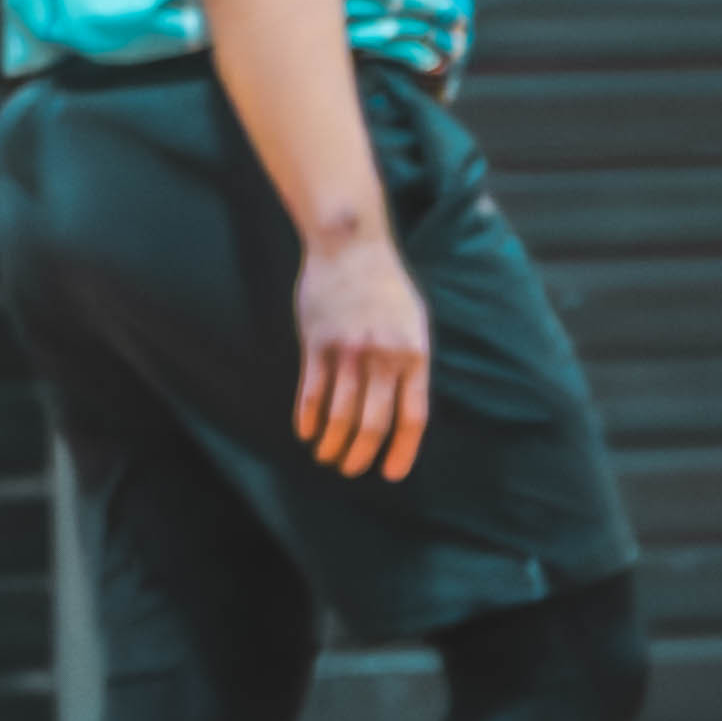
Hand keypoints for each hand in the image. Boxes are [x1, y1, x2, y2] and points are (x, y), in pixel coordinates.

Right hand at [291, 224, 433, 480]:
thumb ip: (410, 364)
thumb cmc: (387, 287)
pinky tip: (306, 433)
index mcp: (415, 353)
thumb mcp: (414, 322)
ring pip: (339, 415)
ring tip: (327, 456)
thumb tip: (404, 409)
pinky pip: (311, 393)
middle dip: (361, 455)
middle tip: (350, 469)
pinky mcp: (317, 343)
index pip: (414, 416)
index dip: (402, 450)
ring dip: (332, 444)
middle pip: (373, 423)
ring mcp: (348, 350)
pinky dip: (307, 419)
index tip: (391, 474)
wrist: (352, 246)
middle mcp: (383, 355)